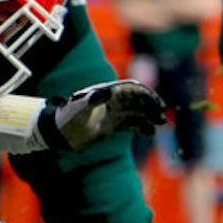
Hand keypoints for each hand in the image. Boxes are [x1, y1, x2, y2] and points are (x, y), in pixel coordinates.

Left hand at [38, 80, 166, 150]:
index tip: (158, 104)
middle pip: (138, 100)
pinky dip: (142, 126)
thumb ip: (94, 99)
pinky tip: (150, 132)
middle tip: (162, 117)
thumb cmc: (68, 118)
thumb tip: (107, 92)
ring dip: (150, 116)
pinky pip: (131, 123)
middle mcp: (112, 101)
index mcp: (108, 93)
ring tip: (160, 124)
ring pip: (137, 111)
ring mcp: (112, 113)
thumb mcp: (80, 108)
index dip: (147, 95)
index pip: (132, 89)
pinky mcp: (111, 125)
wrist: (60, 133)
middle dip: (152, 106)